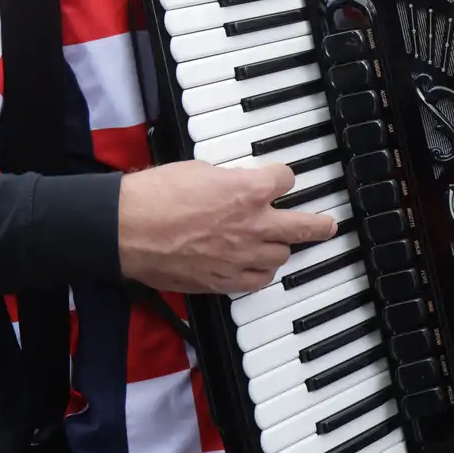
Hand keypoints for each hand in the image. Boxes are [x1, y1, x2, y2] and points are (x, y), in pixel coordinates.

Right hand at [117, 159, 336, 294]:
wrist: (126, 228)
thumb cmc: (156, 194)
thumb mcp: (199, 170)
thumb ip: (227, 181)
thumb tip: (234, 186)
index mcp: (249, 190)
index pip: (286, 179)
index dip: (281, 177)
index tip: (280, 179)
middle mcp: (253, 224)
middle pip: (302, 226)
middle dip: (318, 225)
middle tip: (327, 226)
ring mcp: (240, 256)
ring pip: (281, 257)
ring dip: (280, 248)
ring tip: (278, 245)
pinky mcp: (223, 280)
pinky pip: (257, 282)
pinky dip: (259, 274)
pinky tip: (255, 269)